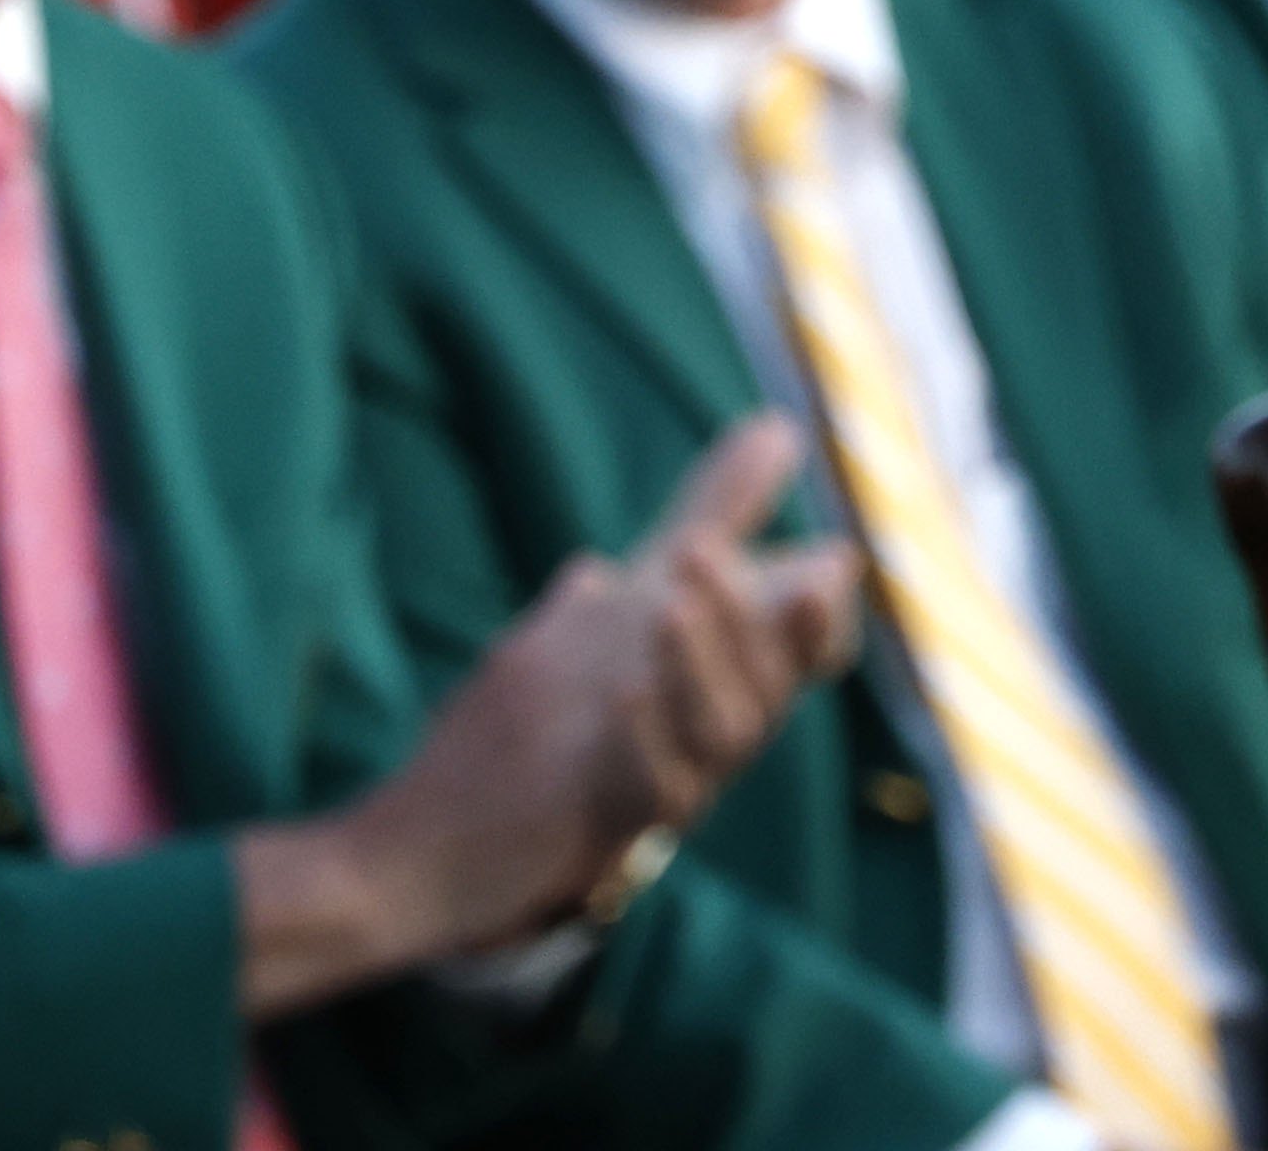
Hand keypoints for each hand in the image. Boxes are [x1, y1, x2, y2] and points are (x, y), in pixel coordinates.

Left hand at [242, 419, 857, 1006]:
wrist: (439, 838)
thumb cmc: (546, 716)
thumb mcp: (631, 596)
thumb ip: (710, 516)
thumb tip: (777, 428)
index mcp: (722, 688)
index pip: (800, 659)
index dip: (819, 621)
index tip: (828, 565)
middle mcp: (707, 744)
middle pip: (764, 689)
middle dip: (740, 617)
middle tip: (696, 549)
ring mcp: (664, 796)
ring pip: (721, 737)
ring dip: (699, 666)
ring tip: (667, 605)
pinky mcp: (608, 839)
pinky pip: (652, 793)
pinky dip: (646, 739)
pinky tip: (624, 689)